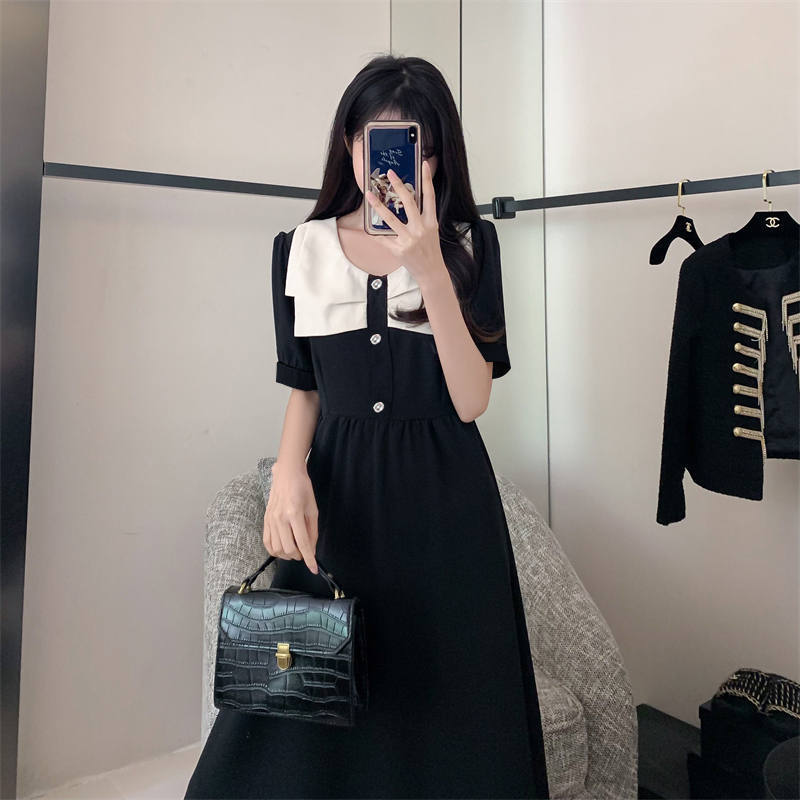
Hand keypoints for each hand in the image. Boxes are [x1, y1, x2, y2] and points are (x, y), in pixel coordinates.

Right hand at [263, 461, 318, 573]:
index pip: (302, 543)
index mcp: (294, 514)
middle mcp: (280, 519)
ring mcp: (270, 520)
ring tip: (294, 550)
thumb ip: (312, 531)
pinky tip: (282, 548)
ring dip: (287, 555)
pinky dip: (275, 550)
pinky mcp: (265, 520)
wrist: (286, 475)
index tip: (313, 569)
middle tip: (304, 553)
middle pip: (288, 549)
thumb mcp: (312, 509)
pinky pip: (267, 542)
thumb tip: (311, 550)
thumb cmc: (303, 489)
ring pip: (277, 549)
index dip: (309, 559)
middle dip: (298, 556)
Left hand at [365, 160, 446, 285]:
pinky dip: (375, 233)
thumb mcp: (431, 231)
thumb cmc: (430, 250)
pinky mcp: (399, 249)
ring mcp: (409, 239)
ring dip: (378, 206)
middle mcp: (420, 228)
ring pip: (391, 219)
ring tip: (369, 195)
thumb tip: (408, 202)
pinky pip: (384, 238)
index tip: (422, 165)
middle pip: (409, 202)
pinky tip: (367, 227)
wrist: (431, 271)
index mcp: (430, 222)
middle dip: (399, 186)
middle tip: (390, 173)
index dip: (427, 180)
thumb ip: (422, 217)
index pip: (430, 196)